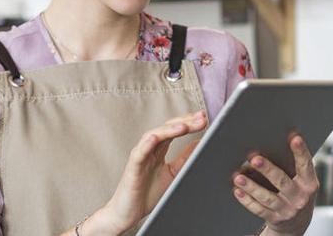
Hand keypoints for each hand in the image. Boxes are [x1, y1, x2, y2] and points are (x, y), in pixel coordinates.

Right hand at [89, 110, 206, 233]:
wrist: (127, 214)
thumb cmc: (147, 193)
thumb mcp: (173, 173)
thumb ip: (185, 157)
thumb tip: (200, 142)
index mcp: (159, 149)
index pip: (175, 130)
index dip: (189, 122)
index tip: (204, 118)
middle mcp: (149, 149)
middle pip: (167, 129)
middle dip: (184, 122)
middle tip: (201, 118)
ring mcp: (140, 157)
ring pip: (153, 136)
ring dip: (169, 129)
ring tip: (184, 126)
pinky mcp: (132, 168)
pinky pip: (138, 153)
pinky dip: (146, 144)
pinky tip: (154, 138)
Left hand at [232, 134, 318, 235]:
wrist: (297, 223)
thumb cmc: (298, 193)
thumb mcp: (304, 181)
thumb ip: (296, 166)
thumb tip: (278, 143)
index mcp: (309, 184)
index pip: (306, 165)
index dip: (301, 152)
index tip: (294, 138)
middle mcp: (300, 198)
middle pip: (282, 181)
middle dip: (268, 170)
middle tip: (255, 159)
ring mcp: (287, 210)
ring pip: (267, 197)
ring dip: (251, 186)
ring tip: (239, 177)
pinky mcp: (275, 219)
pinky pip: (259, 209)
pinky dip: (247, 200)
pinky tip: (238, 191)